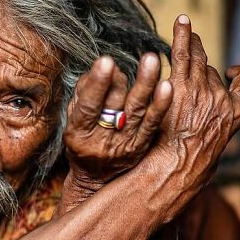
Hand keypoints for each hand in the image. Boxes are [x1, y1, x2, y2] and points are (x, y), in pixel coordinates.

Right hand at [63, 52, 172, 194]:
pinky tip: (167, 87)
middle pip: (114, 106)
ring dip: (145, 84)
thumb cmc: (81, 141)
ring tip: (151, 61)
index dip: (97, 84)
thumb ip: (83, 95)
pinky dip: (160, 105)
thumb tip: (100, 68)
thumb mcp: (72, 120)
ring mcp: (123, 145)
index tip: (107, 61)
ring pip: (136, 112)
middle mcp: (101, 141)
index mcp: (78, 134)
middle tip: (128, 59)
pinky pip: (152, 124)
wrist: (94, 180)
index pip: (88, 107)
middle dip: (122, 80)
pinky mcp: (141, 147)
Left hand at [154, 15, 239, 196]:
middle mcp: (222, 98)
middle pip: (212, 73)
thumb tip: (210, 137)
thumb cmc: (191, 167)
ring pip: (197, 58)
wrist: (178, 166)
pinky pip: (181, 54)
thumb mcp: (212, 156)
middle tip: (195, 48)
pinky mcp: (179, 84)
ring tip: (185, 26)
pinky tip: (181, 21)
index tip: (232, 72)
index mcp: (236, 114)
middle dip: (203, 62)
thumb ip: (214, 137)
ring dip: (192, 41)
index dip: (239, 77)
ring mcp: (201, 90)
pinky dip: (182, 35)